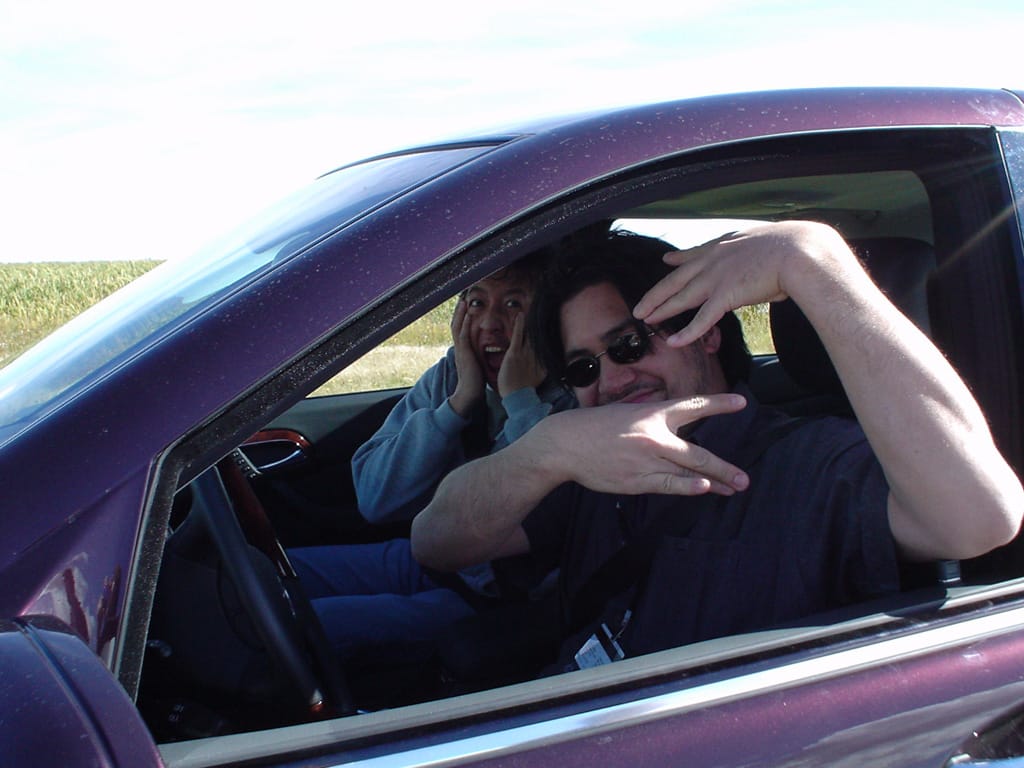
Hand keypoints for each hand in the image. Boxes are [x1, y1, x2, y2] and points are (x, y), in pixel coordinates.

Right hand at [449, 298, 483, 416]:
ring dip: (460, 314)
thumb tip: (484, 351)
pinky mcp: (464, 354)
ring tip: (463, 302)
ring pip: (457, 327)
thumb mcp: (477, 364)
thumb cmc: (476, 381)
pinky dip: (464, 325)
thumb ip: (478, 355)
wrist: (469, 393)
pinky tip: (467, 316)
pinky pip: (463, 336)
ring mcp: (460, 350)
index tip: (466, 307)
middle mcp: (459, 348)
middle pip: (456, 325)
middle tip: (462, 299)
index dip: (462, 318)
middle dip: (459, 312)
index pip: (460, 330)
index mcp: (463, 350)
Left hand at [497, 312, 545, 397]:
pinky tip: (520, 314)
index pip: (543, 343)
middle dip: (540, 324)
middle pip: (538, 336)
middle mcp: (535, 355)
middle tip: (543, 309)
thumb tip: (546, 364)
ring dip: (530, 321)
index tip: (548, 321)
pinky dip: (519, 324)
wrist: (517, 397)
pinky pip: (518, 335)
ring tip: (532, 307)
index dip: (545, 332)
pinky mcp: (515, 353)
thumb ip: (541, 368)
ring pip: (529, 333)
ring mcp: (525, 353)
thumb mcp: (537, 378)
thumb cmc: (523, 390)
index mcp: (541, 360)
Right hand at [539, 393, 750, 496]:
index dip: (719, 405)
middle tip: (744, 478)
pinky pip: (668, 485)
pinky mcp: (636, 480)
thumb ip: (653, 421)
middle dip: (724, 467)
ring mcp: (647, 460)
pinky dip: (687, 488)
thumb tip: (675, 431)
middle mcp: (655, 436)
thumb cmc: (595, 426)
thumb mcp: (627, 412)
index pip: (692, 407)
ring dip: (714, 482)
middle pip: (698, 454)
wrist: (565, 444)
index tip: (742, 403)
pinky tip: (704, 489)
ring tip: (733, 489)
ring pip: (687, 473)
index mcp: (653, 414)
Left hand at [632, 221, 849, 347]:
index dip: (678, 260)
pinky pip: (701, 320)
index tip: (666, 260)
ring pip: (681, 298)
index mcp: (725, 245)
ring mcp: (717, 278)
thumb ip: (758, 251)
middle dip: (655, 294)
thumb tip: (768, 257)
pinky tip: (674, 342)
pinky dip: (687, 333)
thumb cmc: (795, 247)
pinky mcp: (725, 296)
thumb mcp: (769, 241)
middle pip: (676, 280)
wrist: (800, 251)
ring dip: (661, 310)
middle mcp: (714, 260)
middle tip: (640, 306)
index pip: (695, 254)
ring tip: (645, 320)